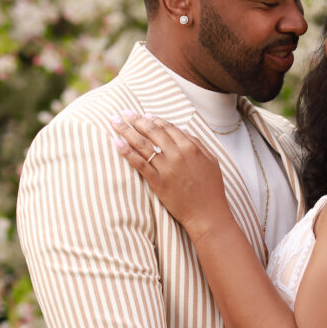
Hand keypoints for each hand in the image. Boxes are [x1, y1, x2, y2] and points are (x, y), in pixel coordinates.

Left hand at [111, 111, 230, 240]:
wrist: (208, 214)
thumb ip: (197, 144)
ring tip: (115, 122)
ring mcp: (167, 168)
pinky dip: (126, 152)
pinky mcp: (158, 182)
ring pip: (143, 144)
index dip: (153, 119)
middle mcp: (177, 154)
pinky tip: (116, 142)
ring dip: (126, 130)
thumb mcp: (211, 161)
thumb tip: (182, 130)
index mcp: (191, 147)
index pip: (168, 127)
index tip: (143, 115)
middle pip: (152, 131)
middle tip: (124, 113)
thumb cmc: (211, 189)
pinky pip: (139, 163)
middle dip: (136, 120)